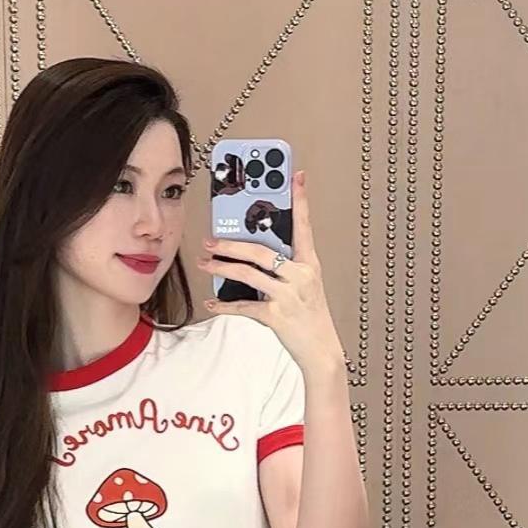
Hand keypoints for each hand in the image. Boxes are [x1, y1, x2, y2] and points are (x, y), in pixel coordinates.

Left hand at [196, 169, 346, 373]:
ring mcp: (289, 296)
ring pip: (248, 275)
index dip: (299, 200)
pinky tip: (211, 303)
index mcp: (310, 264)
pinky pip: (245, 306)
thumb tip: (255, 253)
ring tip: (205, 262)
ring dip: (222, 268)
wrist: (322, 350)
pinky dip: (225, 305)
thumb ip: (287, 267)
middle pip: (262, 251)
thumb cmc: (311, 316)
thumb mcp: (306, 285)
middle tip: (211, 238)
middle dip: (232, 243)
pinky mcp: (277, 316)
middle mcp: (301, 276)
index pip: (304, 226)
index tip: (295, 176)